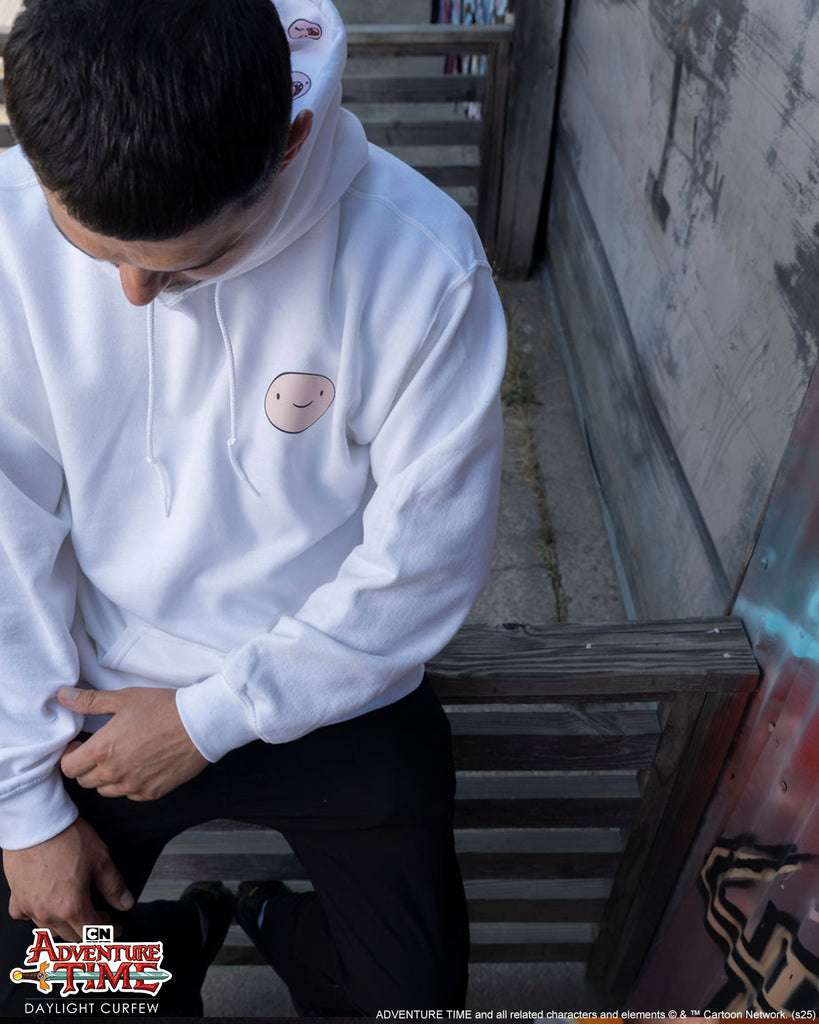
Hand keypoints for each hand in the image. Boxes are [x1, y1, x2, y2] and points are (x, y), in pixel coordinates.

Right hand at [4, 817, 133, 940]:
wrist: (36, 822)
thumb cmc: (65, 836)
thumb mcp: (100, 858)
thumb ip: (113, 885)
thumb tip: (124, 902)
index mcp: (71, 906)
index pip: (93, 932)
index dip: (108, 932)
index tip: (115, 929)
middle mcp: (47, 912)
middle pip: (71, 936)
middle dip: (89, 930)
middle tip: (100, 917)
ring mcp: (29, 906)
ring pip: (49, 929)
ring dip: (66, 925)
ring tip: (77, 911)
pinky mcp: (16, 896)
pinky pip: (25, 916)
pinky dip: (36, 915)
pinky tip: (45, 904)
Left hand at [58, 686, 208, 800]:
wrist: (200, 723)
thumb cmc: (163, 708)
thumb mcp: (124, 698)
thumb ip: (89, 701)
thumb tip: (63, 696)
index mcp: (102, 750)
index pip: (68, 767)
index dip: (70, 756)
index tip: (80, 746)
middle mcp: (114, 773)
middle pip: (85, 781)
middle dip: (87, 766)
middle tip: (102, 749)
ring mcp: (133, 786)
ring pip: (106, 791)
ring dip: (107, 777)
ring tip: (122, 757)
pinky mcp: (152, 793)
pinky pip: (130, 795)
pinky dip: (130, 783)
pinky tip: (141, 765)